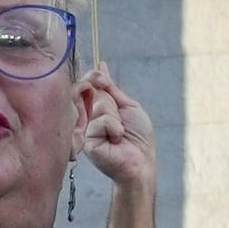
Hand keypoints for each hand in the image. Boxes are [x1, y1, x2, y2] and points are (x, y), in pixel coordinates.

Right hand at [76, 66, 153, 192]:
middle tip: (117, 110)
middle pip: (88, 92)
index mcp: (98, 109)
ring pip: (99, 106)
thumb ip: (111, 89)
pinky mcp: (87, 141)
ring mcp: (87, 129)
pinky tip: (116, 140)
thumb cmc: (138, 137)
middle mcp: (89, 118)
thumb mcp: (128, 106)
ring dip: (116, 117)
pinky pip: (101, 122)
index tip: (101, 74)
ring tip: (120, 133)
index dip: (92, 77)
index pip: (87, 87)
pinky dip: (114, 128)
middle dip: (107, 97)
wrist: (141, 161)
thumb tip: (101, 66)